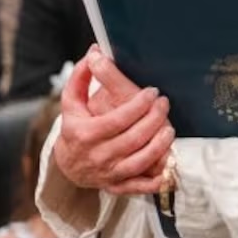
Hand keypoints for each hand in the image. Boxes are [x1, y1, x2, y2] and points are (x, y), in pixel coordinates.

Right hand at [53, 49, 173, 195]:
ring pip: (141, 160)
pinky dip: (157, 178)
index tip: (152, 92)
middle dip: (154, 119)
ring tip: (169, 127)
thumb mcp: (72, 103)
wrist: (68, 166)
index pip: (118, 119)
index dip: (138, 105)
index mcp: (86, 134)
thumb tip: (94, 52)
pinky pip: (141, 185)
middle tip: (165, 104)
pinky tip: (169, 161)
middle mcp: (98, 155)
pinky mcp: (118, 186)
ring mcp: (109, 173)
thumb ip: (81, 76)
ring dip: (160, 144)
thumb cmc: (74, 128)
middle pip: (134, 138)